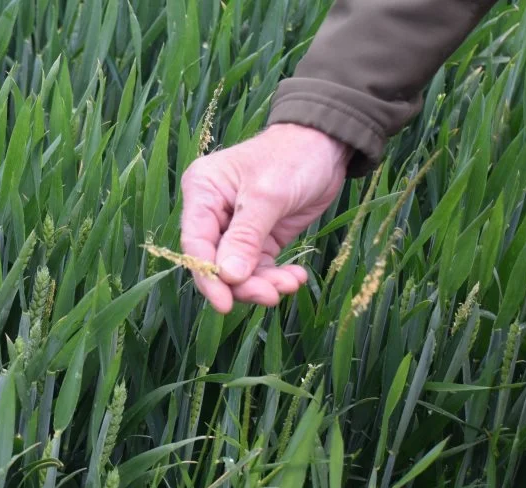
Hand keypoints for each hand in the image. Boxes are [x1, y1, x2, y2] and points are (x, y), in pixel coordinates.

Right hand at [178, 122, 352, 313]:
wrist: (329, 144)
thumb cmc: (294, 156)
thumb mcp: (268, 195)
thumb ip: (246, 237)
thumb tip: (228, 277)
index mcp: (203, 192)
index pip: (196, 243)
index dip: (208, 276)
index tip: (224, 304)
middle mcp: (213, 212)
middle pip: (216, 262)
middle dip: (242, 283)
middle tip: (271, 295)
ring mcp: (236, 227)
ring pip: (239, 270)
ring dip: (264, 283)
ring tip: (290, 284)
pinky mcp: (260, 237)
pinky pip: (259, 267)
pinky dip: (276, 277)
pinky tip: (296, 277)